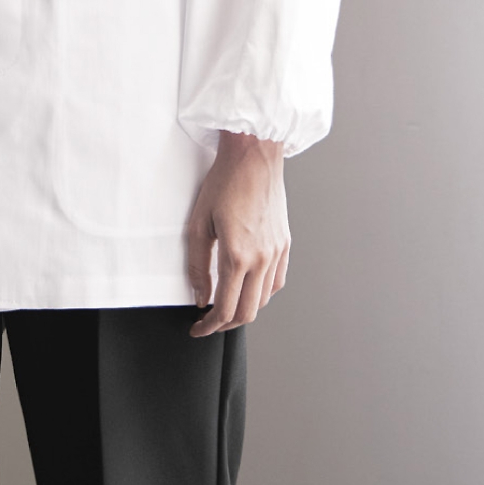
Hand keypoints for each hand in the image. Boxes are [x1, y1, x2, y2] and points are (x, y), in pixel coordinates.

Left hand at [186, 131, 289, 336]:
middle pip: (247, 312)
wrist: (254, 156)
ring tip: (226, 304)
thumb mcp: (199, 223)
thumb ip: (199, 265)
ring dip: (244, 309)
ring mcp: (277, 252)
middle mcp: (262, 259)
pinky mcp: (285, 243)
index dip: (209, 326)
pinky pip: (277, 281)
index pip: (226, 309)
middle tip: (209, 321)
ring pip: (263, 299)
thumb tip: (200, 296)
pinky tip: (249, 287)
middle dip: (225, 324)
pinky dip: (262, 292)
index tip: (198, 328)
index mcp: (238, 256)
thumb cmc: (224, 182)